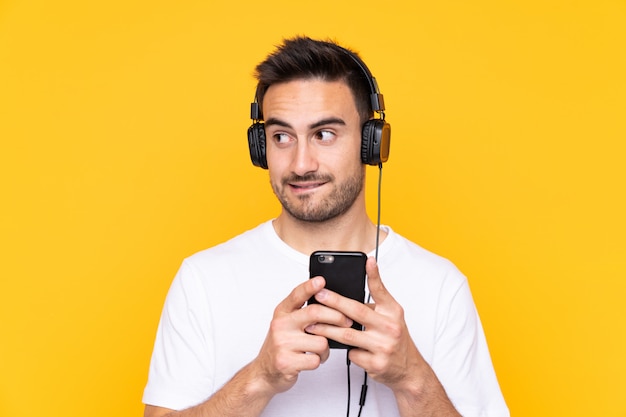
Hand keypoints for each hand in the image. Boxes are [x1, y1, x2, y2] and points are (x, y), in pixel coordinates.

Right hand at [251, 276, 353, 395]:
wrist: (264, 372)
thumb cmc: (281, 346)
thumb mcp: (287, 324)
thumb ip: (302, 313)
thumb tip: (330, 302)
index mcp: (282, 312)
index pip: (297, 295)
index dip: (309, 287)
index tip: (321, 281)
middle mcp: (281, 325)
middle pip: (315, 313)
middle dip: (336, 317)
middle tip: (346, 321)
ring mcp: (283, 343)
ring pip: (321, 341)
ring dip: (326, 348)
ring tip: (319, 350)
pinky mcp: (287, 362)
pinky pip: (316, 359)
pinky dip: (319, 361)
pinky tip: (312, 359)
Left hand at [306, 257, 424, 390]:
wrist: (409, 369)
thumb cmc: (396, 339)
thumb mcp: (392, 318)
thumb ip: (375, 306)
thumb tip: (350, 292)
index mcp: (393, 312)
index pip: (381, 291)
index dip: (374, 275)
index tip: (368, 261)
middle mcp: (390, 327)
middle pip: (357, 311)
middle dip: (334, 302)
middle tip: (319, 295)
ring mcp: (383, 346)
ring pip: (347, 334)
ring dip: (326, 329)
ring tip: (311, 324)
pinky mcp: (375, 363)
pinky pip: (351, 353)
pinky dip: (344, 350)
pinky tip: (339, 348)